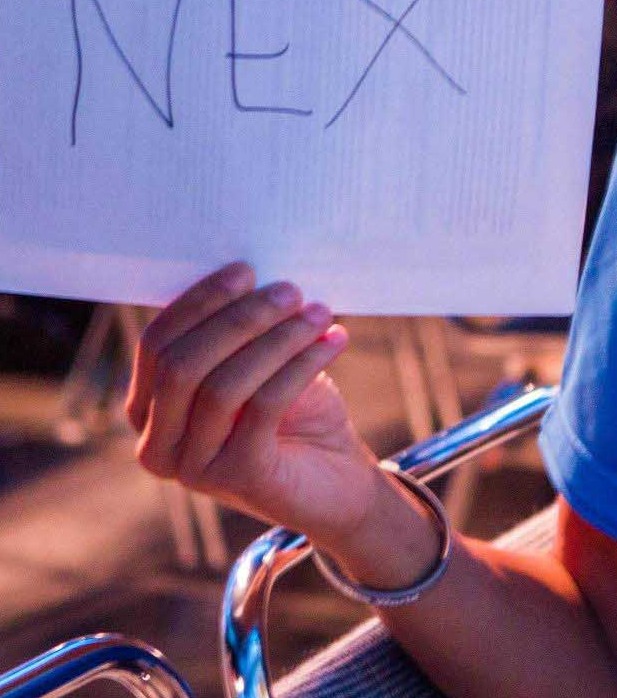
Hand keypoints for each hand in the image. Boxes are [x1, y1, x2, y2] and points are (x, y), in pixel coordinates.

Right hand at [125, 263, 380, 548]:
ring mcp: (193, 468)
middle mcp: (157, 445)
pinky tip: (336, 340)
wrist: (336, 480)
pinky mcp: (238, 477)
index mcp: (148, 409)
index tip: (247, 269)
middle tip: (291, 290)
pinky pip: (265, 405)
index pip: (157, 343)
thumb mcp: (258, 364)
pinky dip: (302, 364)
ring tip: (320, 313)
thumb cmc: (294, 412)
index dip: (199, 301)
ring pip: (223, 385)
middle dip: (240, 318)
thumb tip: (251, 271)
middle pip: (183, 364)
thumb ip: (238, 331)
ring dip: (278, 339)